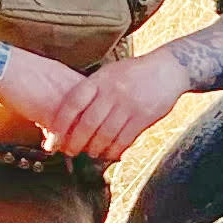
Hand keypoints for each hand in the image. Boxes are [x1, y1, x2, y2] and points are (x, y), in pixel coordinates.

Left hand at [6, 45, 186, 162]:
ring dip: (94, 149)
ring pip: (105, 135)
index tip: (53, 137)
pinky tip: (109, 153)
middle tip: (69, 151)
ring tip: (90, 153)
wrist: (169, 69)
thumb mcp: (110, 73)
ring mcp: (129, 105)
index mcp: (100, 79)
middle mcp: (112, 92)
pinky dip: (113, 150)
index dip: (60, 123)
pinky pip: (124, 140)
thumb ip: (92, 90)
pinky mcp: (143, 117)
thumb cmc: (134, 73)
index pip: (73, 103)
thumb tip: (68, 113)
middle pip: (87, 123)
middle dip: (75, 142)